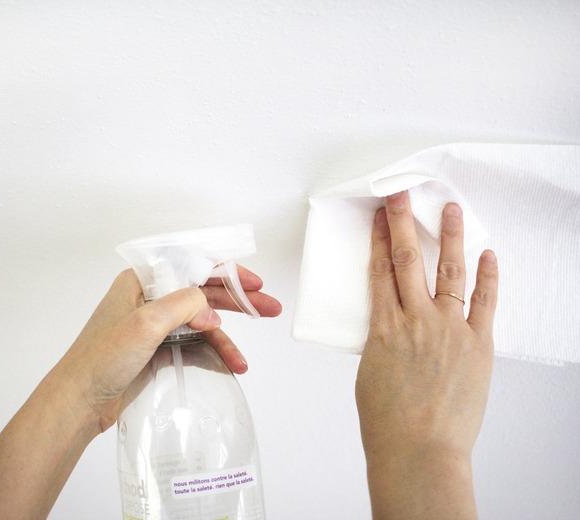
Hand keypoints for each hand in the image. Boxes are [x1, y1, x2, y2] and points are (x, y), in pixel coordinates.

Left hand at [63, 266, 281, 431]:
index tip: (253, 282)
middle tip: (270, 308)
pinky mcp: (157, 350)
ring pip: (201, 322)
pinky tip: (229, 367)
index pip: (191, 265)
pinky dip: (212, 354)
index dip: (225, 271)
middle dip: (237, 300)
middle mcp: (149, 298)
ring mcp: (154, 325)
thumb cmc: (102, 358)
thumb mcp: (145, 323)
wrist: (79, 402)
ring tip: (245, 359)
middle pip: (202, 292)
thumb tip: (210, 307)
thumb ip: (183, 304)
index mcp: (141, 281)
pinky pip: (193, 345)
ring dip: (227, 336)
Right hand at [355, 191, 498, 519]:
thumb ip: (384, 339)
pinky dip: (487, 276)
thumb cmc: (388, 421)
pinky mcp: (477, 344)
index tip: (379, 217)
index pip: (379, 271)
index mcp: (383, 328)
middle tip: (402, 197)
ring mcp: (448, 329)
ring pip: (448, 272)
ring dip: (449, 237)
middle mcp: (415, 320)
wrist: (419, 449)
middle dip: (402, 224)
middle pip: (406, 261)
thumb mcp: (372, 371)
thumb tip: (394, 324)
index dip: (377, 240)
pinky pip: (484, 302)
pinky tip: (487, 254)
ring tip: (452, 210)